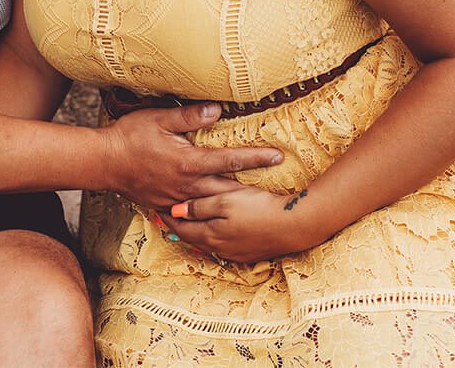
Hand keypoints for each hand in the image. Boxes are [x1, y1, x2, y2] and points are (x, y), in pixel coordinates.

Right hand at [101, 104, 283, 208]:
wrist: (102, 162)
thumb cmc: (129, 137)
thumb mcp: (158, 118)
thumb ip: (189, 116)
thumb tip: (218, 110)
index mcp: (189, 162)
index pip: (230, 159)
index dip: (256, 157)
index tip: (278, 156)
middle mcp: (187, 184)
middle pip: (228, 190)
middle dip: (253, 190)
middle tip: (277, 191)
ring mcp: (176, 199)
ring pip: (212, 206)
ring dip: (234, 205)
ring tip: (254, 205)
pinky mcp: (165, 206)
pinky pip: (191, 216)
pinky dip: (207, 217)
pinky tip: (217, 219)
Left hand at [161, 186, 332, 262]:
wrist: (295, 225)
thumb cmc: (259, 208)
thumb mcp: (225, 201)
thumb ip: (198, 207)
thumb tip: (175, 211)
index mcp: (210, 235)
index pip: (181, 228)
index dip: (168, 218)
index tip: (159, 207)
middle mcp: (219, 249)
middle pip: (192, 238)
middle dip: (180, 226)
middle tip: (169, 215)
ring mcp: (236, 253)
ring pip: (208, 243)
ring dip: (197, 233)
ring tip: (190, 223)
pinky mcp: (250, 254)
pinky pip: (224, 246)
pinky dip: (214, 238)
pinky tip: (217, 232)